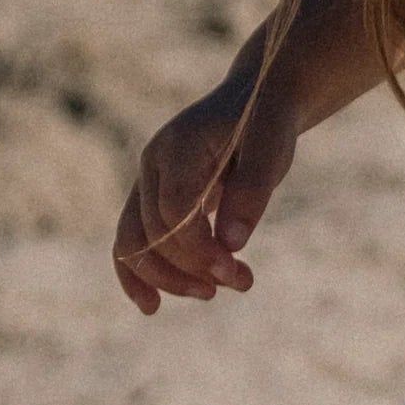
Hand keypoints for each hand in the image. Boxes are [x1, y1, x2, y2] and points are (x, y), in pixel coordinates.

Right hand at [113, 80, 297, 314]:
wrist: (257, 98)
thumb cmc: (267, 122)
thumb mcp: (272, 148)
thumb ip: (252, 191)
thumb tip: (232, 245)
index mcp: (179, 146)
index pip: (174, 210)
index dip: (199, 248)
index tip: (235, 271)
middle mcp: (153, 164)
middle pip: (153, 232)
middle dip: (192, 268)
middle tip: (241, 283)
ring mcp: (148, 181)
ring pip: (135, 241)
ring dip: (170, 278)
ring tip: (214, 293)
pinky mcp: (153, 199)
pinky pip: (132, 240)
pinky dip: (137, 274)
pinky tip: (151, 306)